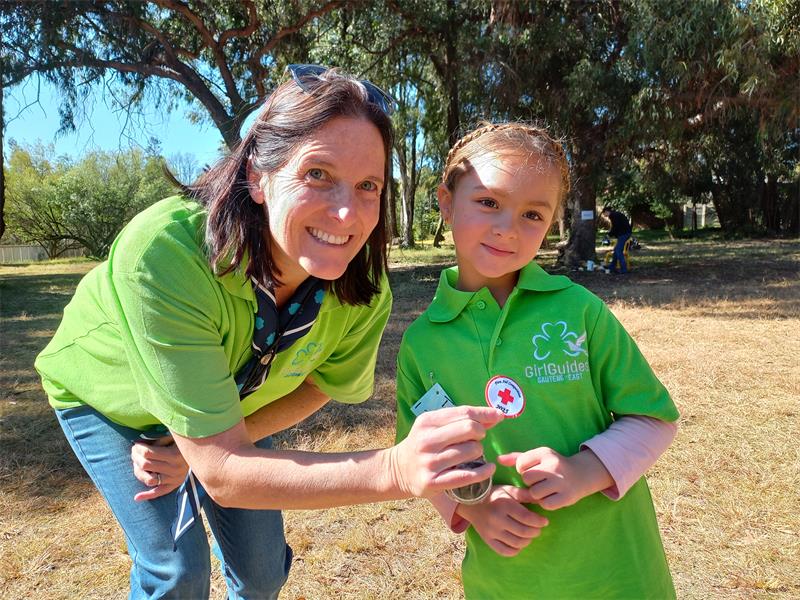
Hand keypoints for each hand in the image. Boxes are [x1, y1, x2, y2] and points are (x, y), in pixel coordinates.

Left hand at [131, 436, 188, 501]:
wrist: (204, 454)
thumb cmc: (184, 443)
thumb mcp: (174, 438)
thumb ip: (160, 440)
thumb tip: (141, 443)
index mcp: (174, 455)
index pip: (147, 453)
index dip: (138, 448)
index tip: (137, 444)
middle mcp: (175, 469)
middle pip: (145, 465)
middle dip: (136, 457)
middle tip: (134, 452)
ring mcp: (174, 479)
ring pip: (148, 479)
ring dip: (138, 471)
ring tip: (136, 464)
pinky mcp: (174, 485)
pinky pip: (159, 492)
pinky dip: (147, 495)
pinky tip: (137, 497)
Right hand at [389, 406, 502, 497]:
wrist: (398, 470)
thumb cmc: (424, 444)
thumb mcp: (434, 427)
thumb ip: (460, 420)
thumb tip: (494, 416)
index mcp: (427, 422)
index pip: (463, 413)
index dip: (485, 414)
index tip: (499, 416)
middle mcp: (427, 441)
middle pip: (468, 429)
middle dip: (481, 431)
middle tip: (479, 437)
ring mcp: (429, 462)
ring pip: (470, 451)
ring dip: (479, 451)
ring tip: (474, 453)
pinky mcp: (433, 482)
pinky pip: (466, 476)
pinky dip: (483, 472)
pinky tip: (489, 469)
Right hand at [456, 485, 548, 556]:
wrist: (470, 502)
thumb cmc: (493, 494)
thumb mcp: (508, 489)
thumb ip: (525, 494)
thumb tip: (542, 499)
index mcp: (504, 504)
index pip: (527, 518)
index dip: (539, 522)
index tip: (545, 522)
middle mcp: (497, 519)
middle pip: (524, 532)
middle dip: (535, 532)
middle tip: (538, 529)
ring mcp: (491, 531)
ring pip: (516, 543)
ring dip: (528, 541)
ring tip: (529, 535)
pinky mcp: (487, 539)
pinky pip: (505, 551)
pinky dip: (516, 550)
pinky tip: (518, 543)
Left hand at [498, 447, 612, 510]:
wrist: (582, 474)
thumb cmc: (553, 465)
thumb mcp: (538, 457)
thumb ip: (517, 458)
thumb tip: (498, 460)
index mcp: (545, 453)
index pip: (521, 464)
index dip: (523, 470)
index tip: (533, 470)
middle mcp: (554, 466)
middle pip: (527, 479)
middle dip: (529, 483)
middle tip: (538, 482)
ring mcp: (561, 482)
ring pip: (535, 493)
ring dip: (536, 494)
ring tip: (544, 490)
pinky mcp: (567, 497)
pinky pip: (546, 504)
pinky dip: (546, 503)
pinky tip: (551, 497)